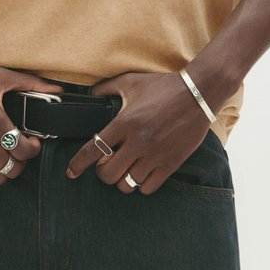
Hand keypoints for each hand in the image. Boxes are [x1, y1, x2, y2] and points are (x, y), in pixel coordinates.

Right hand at [0, 62, 63, 187]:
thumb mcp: (0, 76)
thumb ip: (31, 84)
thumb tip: (59, 89)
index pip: (22, 150)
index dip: (33, 149)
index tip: (32, 141)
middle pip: (11, 167)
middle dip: (22, 160)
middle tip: (20, 148)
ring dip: (6, 169)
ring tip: (6, 155)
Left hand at [65, 71, 214, 194]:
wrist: (198, 93)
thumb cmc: (163, 87)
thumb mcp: (130, 82)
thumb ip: (105, 88)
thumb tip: (88, 95)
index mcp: (125, 122)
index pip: (94, 149)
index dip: (78, 165)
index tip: (71, 172)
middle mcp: (138, 142)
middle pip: (108, 174)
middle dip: (103, 173)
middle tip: (107, 164)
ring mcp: (156, 155)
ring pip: (127, 184)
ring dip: (122, 180)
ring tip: (125, 169)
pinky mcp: (171, 163)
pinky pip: (149, 187)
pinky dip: (141, 185)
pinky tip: (141, 174)